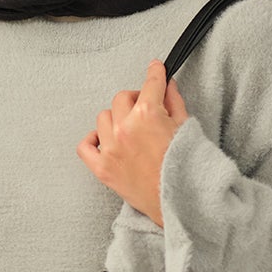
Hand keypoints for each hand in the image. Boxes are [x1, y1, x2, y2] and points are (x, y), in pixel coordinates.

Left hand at [76, 59, 187, 226]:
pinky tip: (106, 141)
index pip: (150, 83)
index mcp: (148, 114)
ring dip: (116, 119)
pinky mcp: (102, 168)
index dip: (155, 73)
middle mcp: (125, 128)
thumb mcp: (187, 128)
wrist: (179, 203)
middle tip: (146, 109)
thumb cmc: (186, 169)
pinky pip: (85, 145)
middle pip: (122, 98)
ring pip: (103, 118)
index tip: (156, 68)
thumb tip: (168, 86)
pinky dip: (94, 140)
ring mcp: (111, 148)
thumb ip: (174, 102)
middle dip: (135, 100)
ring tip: (130, 130)